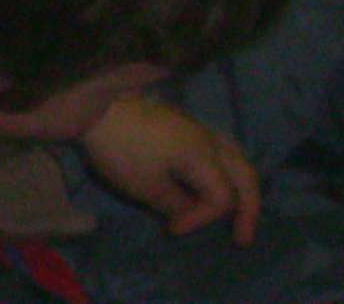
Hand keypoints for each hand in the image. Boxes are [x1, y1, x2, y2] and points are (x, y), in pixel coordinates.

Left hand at [79, 95, 259, 245]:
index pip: (221, 198)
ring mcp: (197, 127)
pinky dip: (226, 171)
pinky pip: (220, 149)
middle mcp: (208, 138)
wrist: (94, 105)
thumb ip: (176, 205)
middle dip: (249, 209)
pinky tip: (216, 183)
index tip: (172, 228)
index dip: (201, 219)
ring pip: (237, 158)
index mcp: (204, 154)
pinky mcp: (183, 123)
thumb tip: (189, 211)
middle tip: (242, 239)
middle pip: (246, 175)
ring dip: (241, 187)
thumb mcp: (146, 186)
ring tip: (238, 213)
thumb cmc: (120, 146)